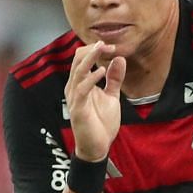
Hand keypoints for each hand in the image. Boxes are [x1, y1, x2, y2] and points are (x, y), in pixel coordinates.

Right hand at [66, 41, 124, 159]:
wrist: (97, 147)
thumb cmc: (101, 123)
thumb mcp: (111, 97)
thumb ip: (114, 79)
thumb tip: (119, 59)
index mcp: (80, 83)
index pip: (82, 59)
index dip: (95, 49)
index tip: (111, 46)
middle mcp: (74, 88)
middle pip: (77, 60)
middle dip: (92, 50)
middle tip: (108, 45)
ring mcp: (74, 98)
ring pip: (78, 71)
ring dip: (90, 58)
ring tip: (102, 48)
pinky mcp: (78, 109)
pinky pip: (82, 89)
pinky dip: (91, 79)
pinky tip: (102, 71)